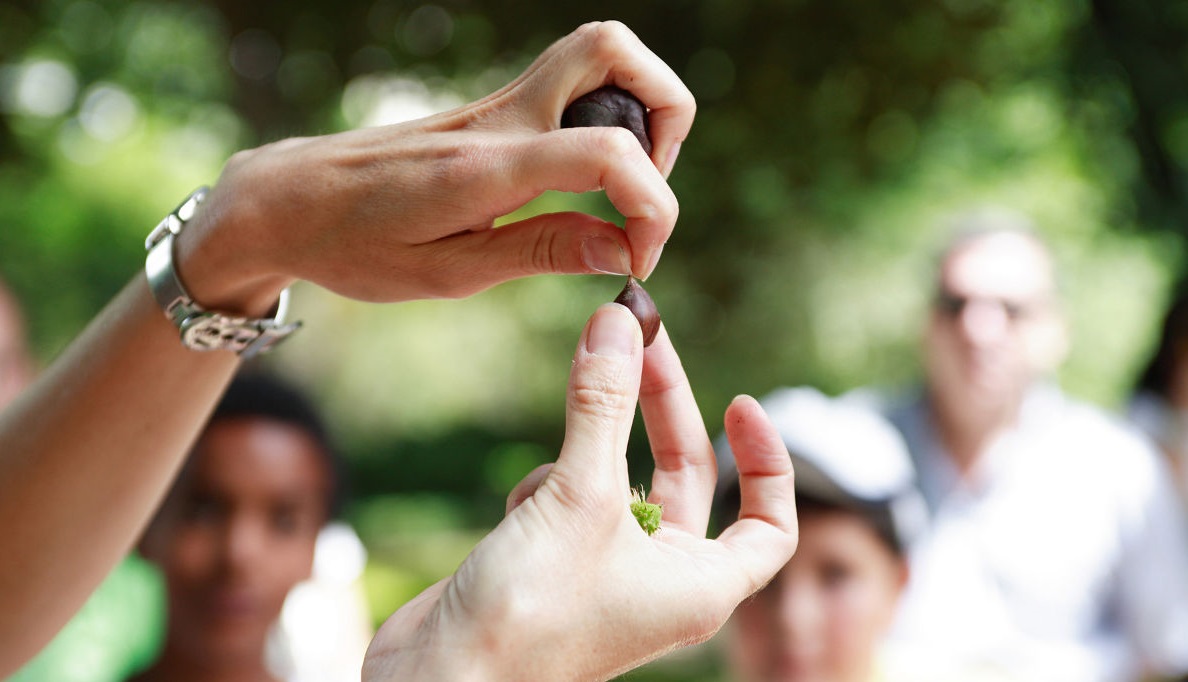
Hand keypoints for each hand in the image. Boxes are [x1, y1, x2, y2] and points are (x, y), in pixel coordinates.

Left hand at [174, 21, 694, 314]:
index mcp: (489, 165)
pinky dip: (605, 121)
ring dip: (641, 108)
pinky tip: (585, 185)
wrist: (288, 199)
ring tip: (625, 186)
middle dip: (668, 113)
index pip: (609, 153)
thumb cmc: (355, 244)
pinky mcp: (493, 110)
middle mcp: (501, 117)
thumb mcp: (448, 273)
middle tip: (647, 189)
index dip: (653, 207)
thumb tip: (622, 248)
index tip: (639, 257)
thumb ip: (542, 253)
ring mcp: (497, 104)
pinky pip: (571, 85)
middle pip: (613, 50)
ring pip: (598, 53)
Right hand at [361, 305, 797, 680]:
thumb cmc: (529, 612)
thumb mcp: (579, 496)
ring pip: (617, 478)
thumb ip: (602, 405)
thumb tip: (621, 319)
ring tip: (568, 419)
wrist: (439, 677)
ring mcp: (605, 572)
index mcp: (700, 585)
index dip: (767, 461)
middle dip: (661, 407)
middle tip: (635, 339)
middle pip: (684, 476)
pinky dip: (547, 484)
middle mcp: (661, 581)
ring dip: (590, 443)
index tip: (740, 403)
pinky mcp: (554, 562)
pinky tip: (519, 509)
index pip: (770, 523)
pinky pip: (569, 498)